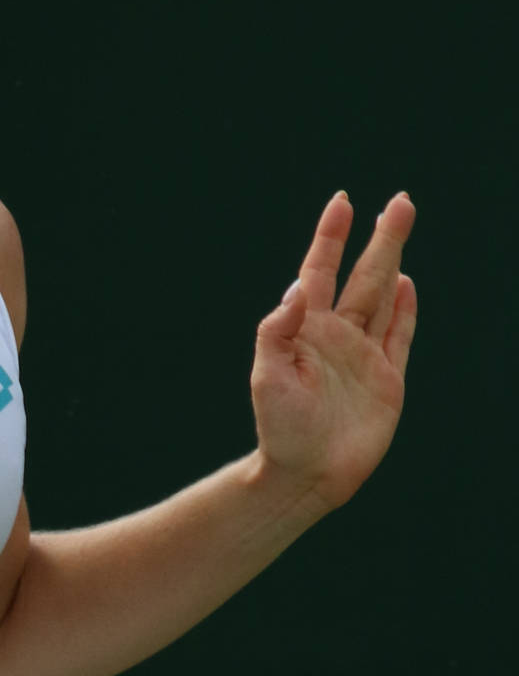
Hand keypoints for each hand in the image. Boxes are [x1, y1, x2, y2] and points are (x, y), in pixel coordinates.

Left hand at [250, 191, 416, 511]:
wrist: (306, 474)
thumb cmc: (279, 427)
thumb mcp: (267, 376)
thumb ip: (278, 330)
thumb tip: (296, 288)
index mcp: (305, 329)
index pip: (320, 271)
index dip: (330, 237)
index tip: (342, 203)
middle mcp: (336, 336)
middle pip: (363, 276)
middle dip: (380, 238)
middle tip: (400, 201)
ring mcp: (363, 356)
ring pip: (384, 297)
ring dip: (394, 261)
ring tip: (402, 223)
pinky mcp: (387, 379)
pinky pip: (398, 336)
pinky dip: (405, 310)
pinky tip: (407, 284)